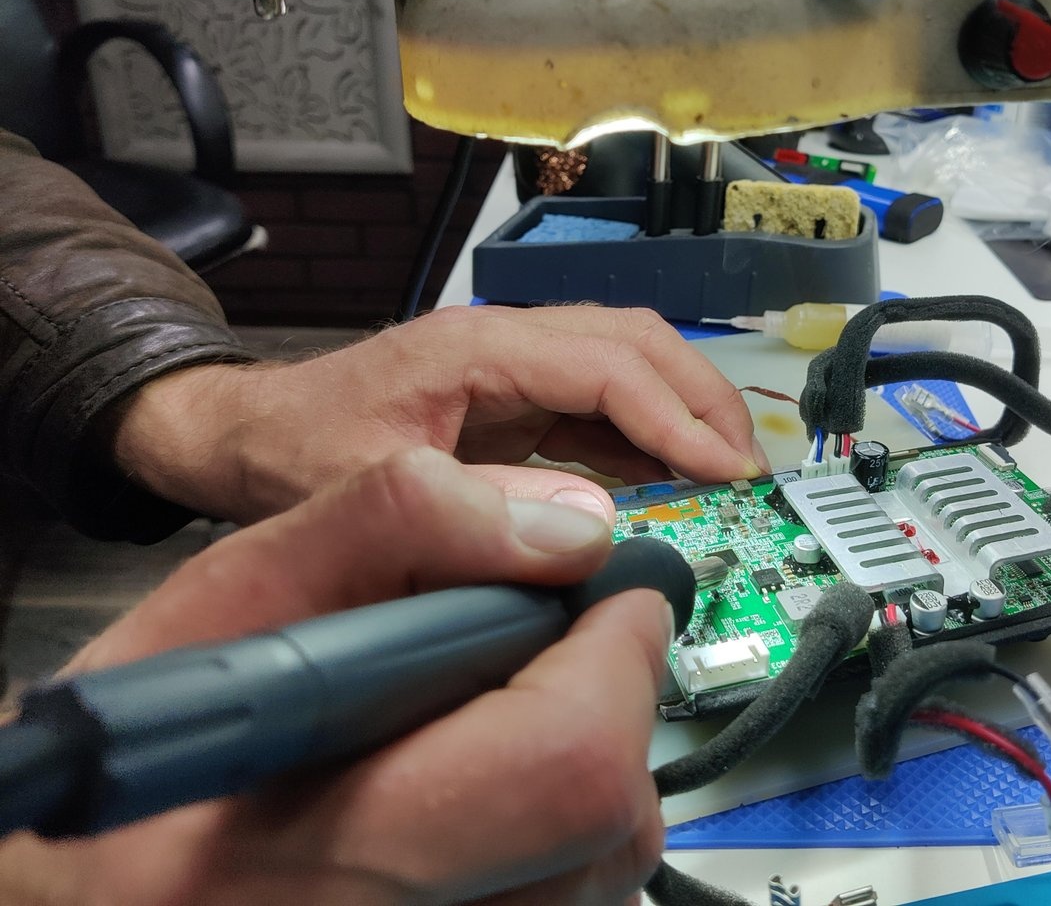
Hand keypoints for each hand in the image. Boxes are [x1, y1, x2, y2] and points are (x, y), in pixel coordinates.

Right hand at [0, 449, 670, 905]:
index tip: (606, 598)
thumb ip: (399, 524)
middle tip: (561, 651)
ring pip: (602, 875)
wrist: (94, 888)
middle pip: (605, 826)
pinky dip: (560, 834)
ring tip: (496, 722)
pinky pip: (568, 905)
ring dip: (588, 772)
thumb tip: (567, 533)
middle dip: (613, 708)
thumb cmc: (144, 741)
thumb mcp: (237, 590)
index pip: (565, 760)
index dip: (615, 658)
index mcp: (319, 843)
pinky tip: (485, 792)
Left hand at [113, 304, 767, 523]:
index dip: (677, 416)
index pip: (609, 364)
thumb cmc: (291, 452)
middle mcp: (507, 342)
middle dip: (702, 399)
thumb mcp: (371, 487)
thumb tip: (589, 525)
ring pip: (627, 365)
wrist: (242, 435)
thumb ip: (474, 505)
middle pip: (636, 343)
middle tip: (747, 470)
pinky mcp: (512, 397)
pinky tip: (669, 479)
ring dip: (684, 412)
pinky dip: (646, 437)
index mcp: (480, 348)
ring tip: (727, 475)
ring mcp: (513, 366)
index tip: (726, 472)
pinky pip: (599, 405)